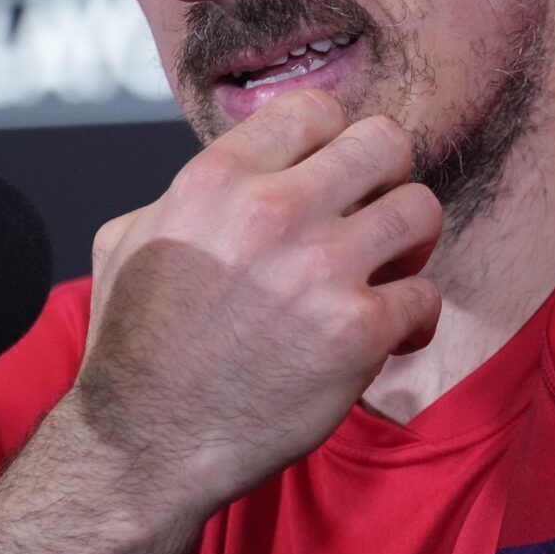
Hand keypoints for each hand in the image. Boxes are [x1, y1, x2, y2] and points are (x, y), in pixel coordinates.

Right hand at [74, 89, 442, 512]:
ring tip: (384, 274)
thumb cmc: (133, 346)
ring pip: (421, 210)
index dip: (332, 141)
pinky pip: (427, 296)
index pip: (316, 109)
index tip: (330, 178)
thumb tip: (236, 170)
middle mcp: (272, 211)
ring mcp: (321, 269)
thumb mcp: (128, 239)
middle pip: (386, 142)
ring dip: (411, 244)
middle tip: (370, 217)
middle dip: (386, 179)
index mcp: (217, 179)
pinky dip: (413, 319)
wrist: (145, 445)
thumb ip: (187, 191)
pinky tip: (385, 336)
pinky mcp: (358, 331)